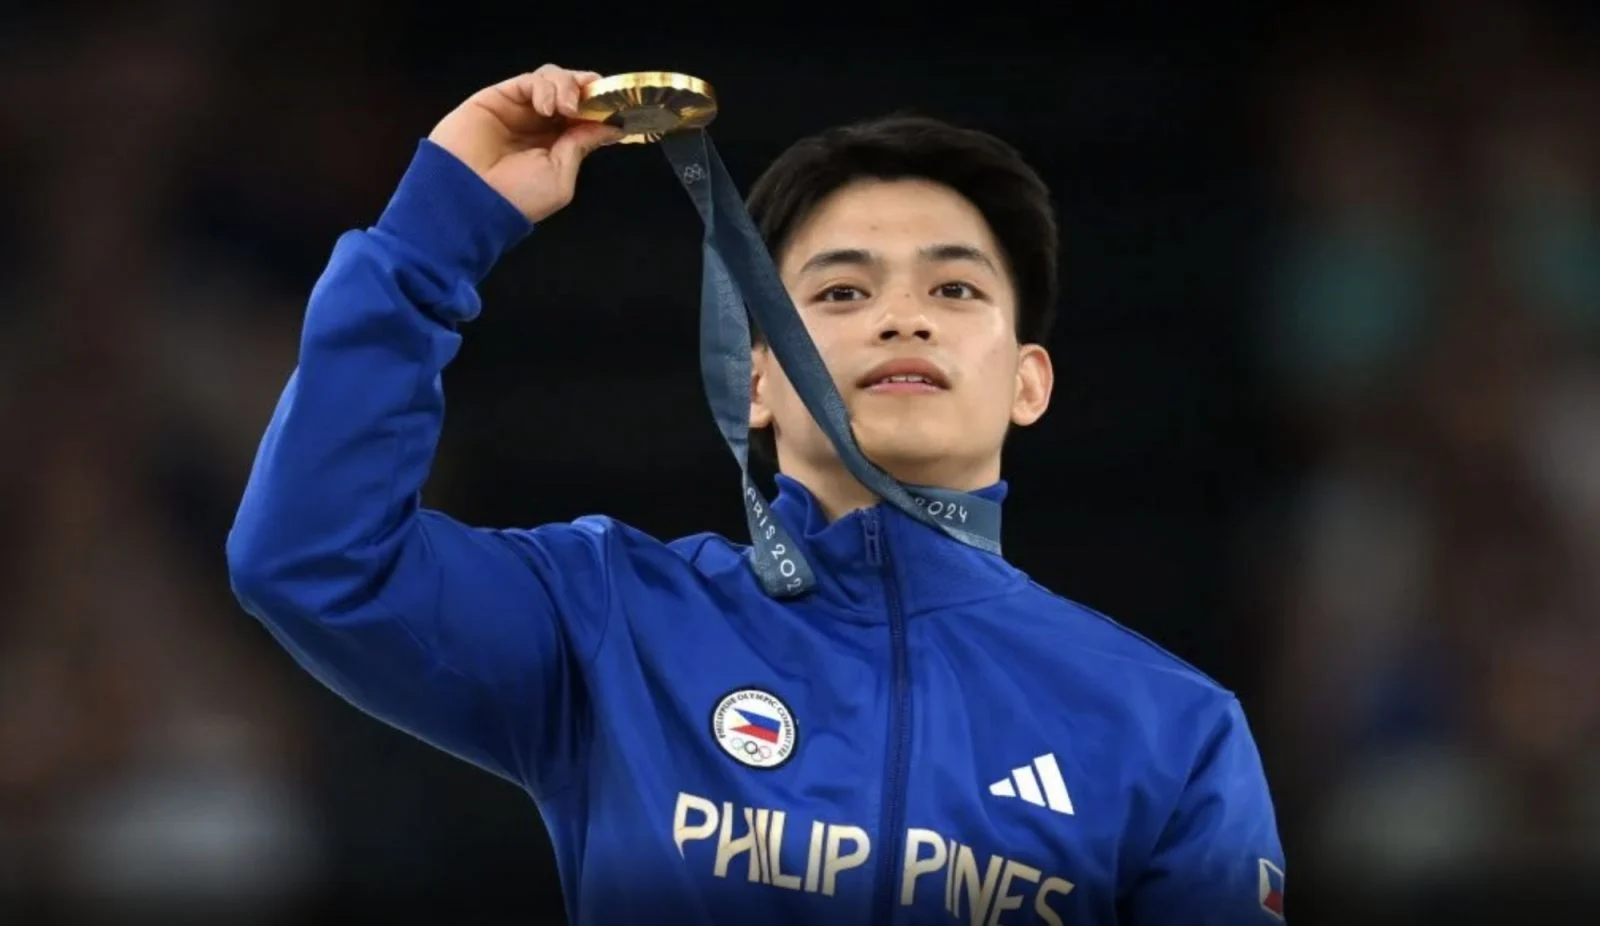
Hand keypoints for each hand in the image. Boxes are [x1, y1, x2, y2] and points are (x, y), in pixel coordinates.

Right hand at [427, 64, 622, 222]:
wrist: (470, 199)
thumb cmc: (516, 198)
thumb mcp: (560, 177)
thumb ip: (580, 147)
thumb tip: (609, 127)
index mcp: (556, 147)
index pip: (584, 117)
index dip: (600, 107)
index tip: (616, 107)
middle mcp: (539, 126)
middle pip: (571, 92)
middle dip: (587, 90)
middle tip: (597, 97)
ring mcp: (519, 110)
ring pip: (552, 80)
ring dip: (568, 86)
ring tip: (568, 107)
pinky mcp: (499, 97)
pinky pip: (529, 81)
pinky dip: (545, 87)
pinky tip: (548, 107)